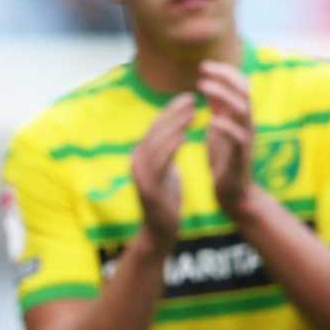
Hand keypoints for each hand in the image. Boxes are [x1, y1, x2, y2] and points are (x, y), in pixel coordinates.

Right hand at [131, 93, 192, 250]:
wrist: (159, 231)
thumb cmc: (165, 201)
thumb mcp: (164, 172)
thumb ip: (165, 154)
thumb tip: (173, 135)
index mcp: (139, 156)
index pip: (155, 127)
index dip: (171, 110)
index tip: (187, 97)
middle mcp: (136, 161)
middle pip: (155, 130)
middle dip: (173, 112)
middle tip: (191, 98)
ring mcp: (140, 174)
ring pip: (157, 142)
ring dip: (175, 124)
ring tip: (192, 111)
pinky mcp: (149, 186)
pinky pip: (161, 161)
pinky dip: (173, 145)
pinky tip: (186, 134)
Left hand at [198, 61, 255, 218]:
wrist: (233, 192)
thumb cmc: (225, 158)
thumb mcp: (219, 127)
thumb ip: (218, 108)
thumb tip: (210, 85)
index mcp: (240, 117)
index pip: (241, 86)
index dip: (225, 73)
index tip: (204, 65)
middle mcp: (247, 125)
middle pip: (245, 92)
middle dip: (226, 77)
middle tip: (203, 69)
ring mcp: (246, 140)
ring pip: (243, 111)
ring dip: (224, 95)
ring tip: (202, 86)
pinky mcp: (241, 157)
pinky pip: (238, 138)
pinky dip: (226, 126)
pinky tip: (211, 119)